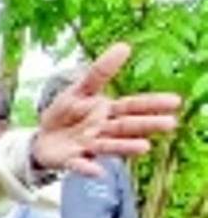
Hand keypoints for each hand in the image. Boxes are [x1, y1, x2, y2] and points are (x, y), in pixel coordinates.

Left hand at [31, 43, 178, 176]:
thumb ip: (100, 72)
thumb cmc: (66, 113)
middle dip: (146, 125)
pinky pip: (79, 165)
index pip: (132, 106)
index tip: (175, 101)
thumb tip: (125, 45)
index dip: (152, 104)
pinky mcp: (71, 160)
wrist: (42, 138)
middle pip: (126, 127)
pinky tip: (98, 172)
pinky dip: (88, 168)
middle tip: (170, 124)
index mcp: (107, 112)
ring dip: (125, 147)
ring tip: (144, 147)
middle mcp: (102, 131)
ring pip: (108, 146)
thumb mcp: (80, 89)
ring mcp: (88, 146)